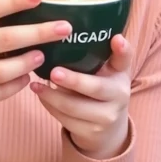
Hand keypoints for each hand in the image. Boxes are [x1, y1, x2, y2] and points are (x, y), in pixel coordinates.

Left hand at [30, 35, 131, 159]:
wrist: (108, 130)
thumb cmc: (102, 89)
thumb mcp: (107, 71)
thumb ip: (98, 52)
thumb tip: (63, 28)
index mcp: (121, 75)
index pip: (125, 60)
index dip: (123, 49)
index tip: (116, 38)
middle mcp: (120, 96)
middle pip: (95, 88)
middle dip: (74, 81)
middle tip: (54, 72)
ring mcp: (106, 117)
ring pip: (75, 107)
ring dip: (52, 96)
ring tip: (36, 85)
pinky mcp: (91, 133)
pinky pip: (66, 120)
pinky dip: (50, 107)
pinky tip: (41, 96)